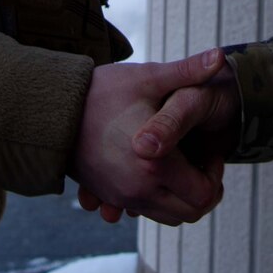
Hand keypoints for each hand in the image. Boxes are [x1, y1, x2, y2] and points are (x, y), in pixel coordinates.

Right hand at [70, 50, 228, 226]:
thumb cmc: (102, 91)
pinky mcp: (108, 196)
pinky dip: (159, 200)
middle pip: (192, 211)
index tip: (211, 150)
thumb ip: (188, 71)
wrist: (51, 109)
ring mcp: (121, 197)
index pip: (206, 191)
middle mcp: (138, 190)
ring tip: (184, 163)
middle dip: (205, 189)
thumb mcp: (148, 77)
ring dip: (183, 196)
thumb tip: (220, 56)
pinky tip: (158, 170)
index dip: (216, 172)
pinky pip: (144, 212)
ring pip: (169, 217)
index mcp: (155, 165)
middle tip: (203, 160)